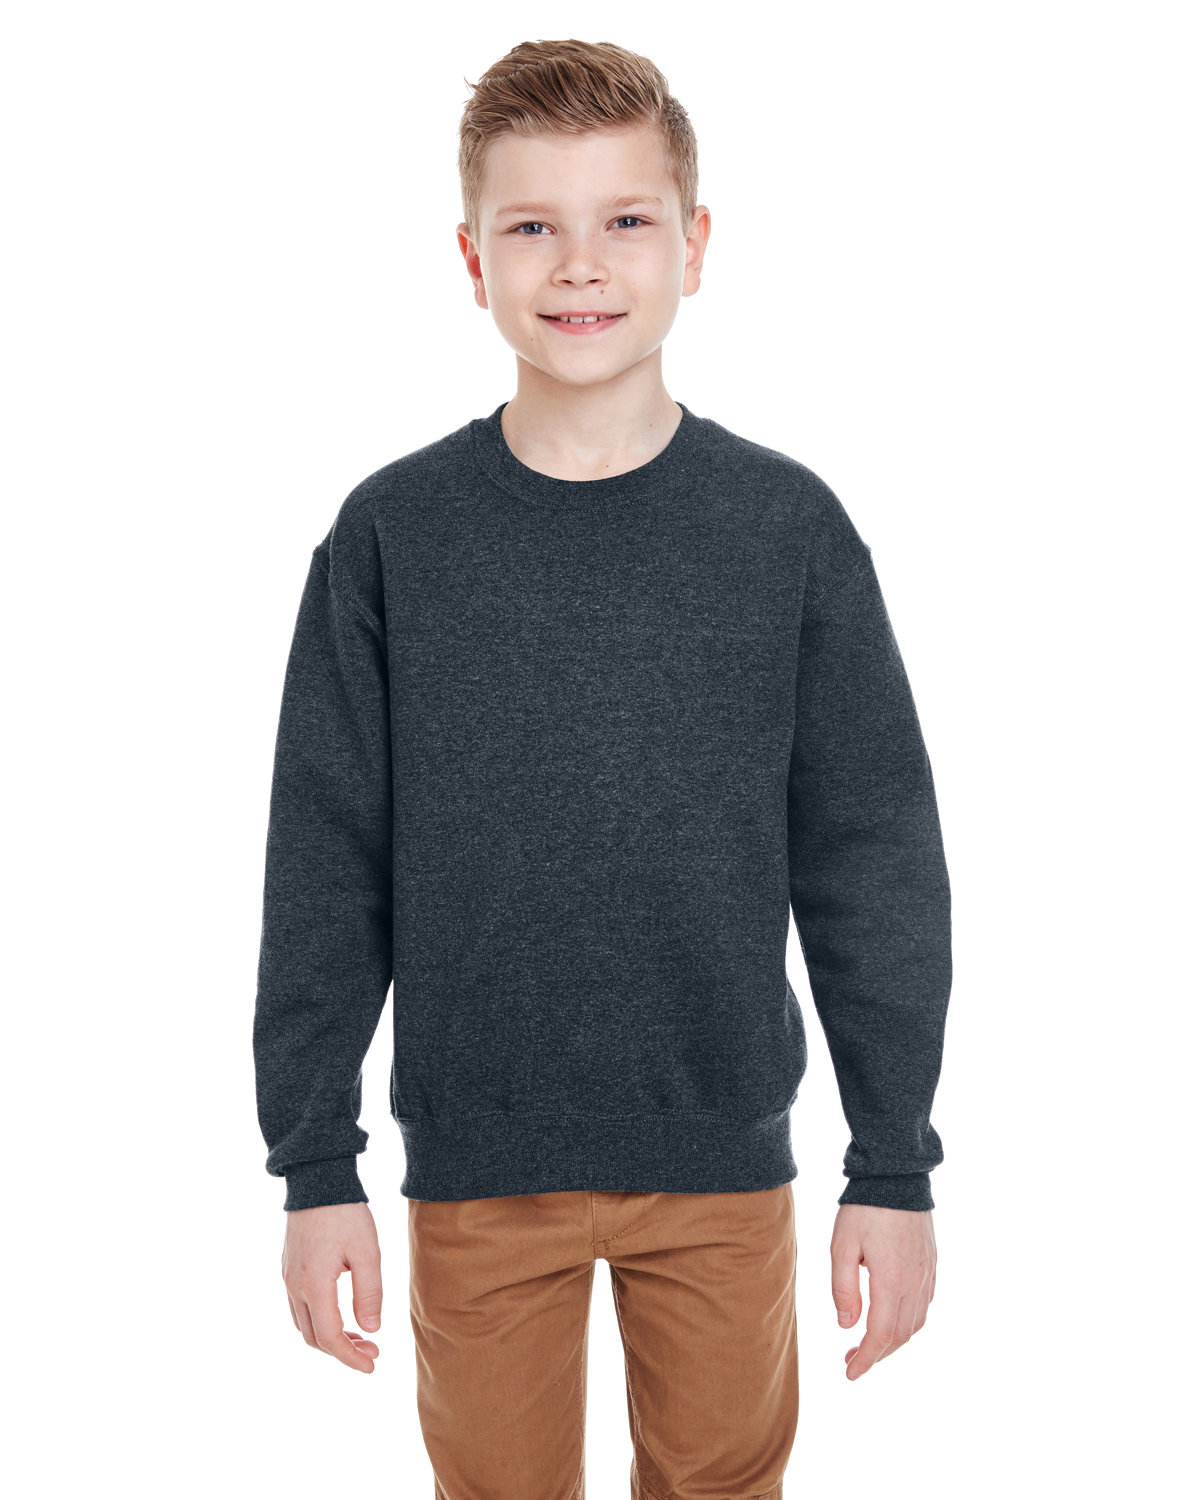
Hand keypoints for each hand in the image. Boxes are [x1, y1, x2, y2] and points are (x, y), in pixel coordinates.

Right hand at [281, 1202, 382, 1372]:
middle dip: (342, 1351)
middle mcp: (295, 1286)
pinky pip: (299, 1307)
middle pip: (313, 1338)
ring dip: (329, 1337)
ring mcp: (288, 1277)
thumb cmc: (345, 1213)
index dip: (350, 1358)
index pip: (330, 1337)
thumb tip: (371, 1329)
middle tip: (372, 1350)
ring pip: (304, 1324)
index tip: (372, 1366)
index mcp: (314, 1285)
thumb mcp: (367, 1252)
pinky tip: (340, 1312)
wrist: (317, 1179)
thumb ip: (369, 1293)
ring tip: (360, 1335)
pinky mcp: (288, 1267)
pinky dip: (319, 1320)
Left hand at [830, 1203, 936, 1380]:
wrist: (897, 1175)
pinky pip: (925, 1304)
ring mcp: (927, 1273)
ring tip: (869, 1343)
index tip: (850, 1374)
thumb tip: (847, 1326)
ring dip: (894, 1341)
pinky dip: (909, 1322)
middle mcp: (915, 1283)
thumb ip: (844, 1288)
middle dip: (877, 1355)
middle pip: (900, 1335)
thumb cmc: (864, 1208)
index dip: (866, 1360)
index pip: (880, 1335)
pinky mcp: (931, 1263)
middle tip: (852, 1361)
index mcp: (891, 1281)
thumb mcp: (842, 1246)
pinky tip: (893, 1318)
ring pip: (916, 1323)